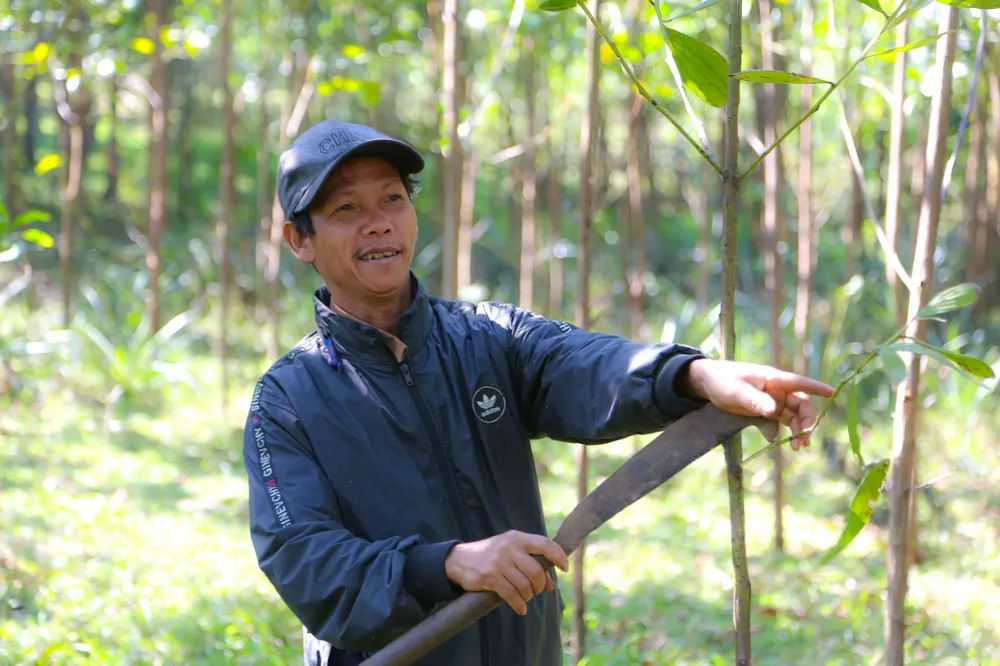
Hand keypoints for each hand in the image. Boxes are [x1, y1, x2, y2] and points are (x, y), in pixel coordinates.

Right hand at [444, 530, 568, 615]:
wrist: (458, 560)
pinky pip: (512, 595)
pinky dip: (519, 605)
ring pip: (525, 585)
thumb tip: (550, 586)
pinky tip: (520, 608)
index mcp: (517, 538)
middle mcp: (510, 548)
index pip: (545, 544)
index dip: (559, 557)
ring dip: (528, 596)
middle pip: (536, 571)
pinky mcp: (490, 577)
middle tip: (536, 591)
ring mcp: (499, 562)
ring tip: (525, 598)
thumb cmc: (490, 556)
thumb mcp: (510, 554)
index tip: (565, 569)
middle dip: (539, 585)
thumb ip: (531, 565)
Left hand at [684, 358, 835, 449]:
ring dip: (799, 430)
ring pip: (793, 415)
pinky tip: (786, 443)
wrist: (707, 383)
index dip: (817, 388)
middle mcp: (777, 389)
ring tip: (798, 448)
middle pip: (800, 404)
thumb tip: (773, 410)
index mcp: (773, 379)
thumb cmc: (723, 380)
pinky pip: (783, 420)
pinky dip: (787, 431)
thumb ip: (755, 400)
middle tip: (803, 441)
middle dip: (806, 422)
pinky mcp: (766, 409)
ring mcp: (773, 399)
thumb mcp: (737, 391)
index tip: (834, 394)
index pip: (800, 383)